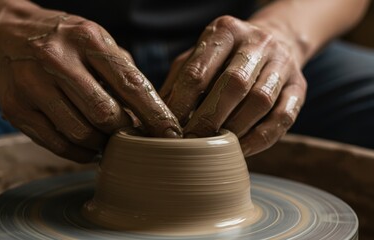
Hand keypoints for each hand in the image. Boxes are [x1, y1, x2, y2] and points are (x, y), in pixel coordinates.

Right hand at [0, 3, 181, 161]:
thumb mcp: (95, 40)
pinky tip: (87, 146)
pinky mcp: (15, 110)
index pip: (130, 84)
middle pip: (105, 114)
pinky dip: (79, 152)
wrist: (3, 33)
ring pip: (82, 133)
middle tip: (131, 134)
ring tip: (106, 138)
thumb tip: (150, 111)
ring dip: (101, 144)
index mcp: (87, 40)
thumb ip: (122, 71)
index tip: (170, 133)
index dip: (155, 114)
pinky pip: (57, 144)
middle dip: (124, 131)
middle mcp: (57, 60)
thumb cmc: (61, 39)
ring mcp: (32, 86)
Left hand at [160, 16, 306, 155]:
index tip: (170, 129)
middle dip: (209, 118)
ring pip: (261, 101)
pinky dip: (260, 138)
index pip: (198, 71)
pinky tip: (241, 149)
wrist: (274, 41)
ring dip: (235, 129)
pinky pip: (283, 117)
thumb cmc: (224, 57)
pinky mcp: (300, 86)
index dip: (181, 104)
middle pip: (233, 84)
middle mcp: (257, 42)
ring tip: (215, 148)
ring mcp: (283, 63)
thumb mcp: (197, 58)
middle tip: (191, 142)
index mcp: (224, 31)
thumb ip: (178, 83)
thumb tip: (157, 119)